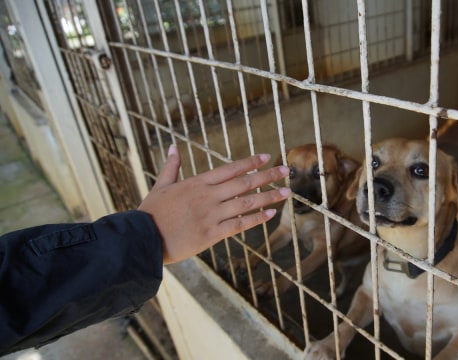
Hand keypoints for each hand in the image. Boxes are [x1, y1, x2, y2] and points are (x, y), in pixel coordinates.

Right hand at [139, 144, 290, 263]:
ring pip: (246, 203)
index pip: (229, 169)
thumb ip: (171, 167)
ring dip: (268, 196)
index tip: (267, 156)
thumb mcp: (160, 186)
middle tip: (287, 171)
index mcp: (197, 183)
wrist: (142, 239)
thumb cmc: (150, 213)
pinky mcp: (211, 234)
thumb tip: (173, 147)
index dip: (249, 162)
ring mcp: (211, 215)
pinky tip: (271, 214)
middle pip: (244, 183)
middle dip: (268, 175)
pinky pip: (239, 224)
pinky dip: (256, 219)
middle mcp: (208, 196)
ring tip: (286, 192)